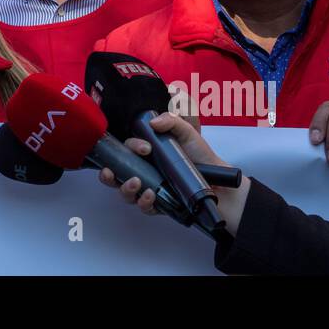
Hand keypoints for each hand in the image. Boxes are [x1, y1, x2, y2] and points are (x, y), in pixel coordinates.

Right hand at [96, 114, 250, 235]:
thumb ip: (173, 122)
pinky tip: (151, 196)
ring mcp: (150, 188)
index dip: (129, 147)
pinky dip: (143, 203)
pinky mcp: (159, 205)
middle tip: (112, 171)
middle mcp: (145, 170)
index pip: (127, 149)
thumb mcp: (188, 133)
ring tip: (136, 184)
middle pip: (116, 173)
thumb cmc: (202, 156)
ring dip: (124, 189)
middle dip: (108, 174)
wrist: (221, 182)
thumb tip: (153, 123)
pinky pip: (143, 207)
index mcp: (147, 153)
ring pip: (125, 192)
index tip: (144, 148)